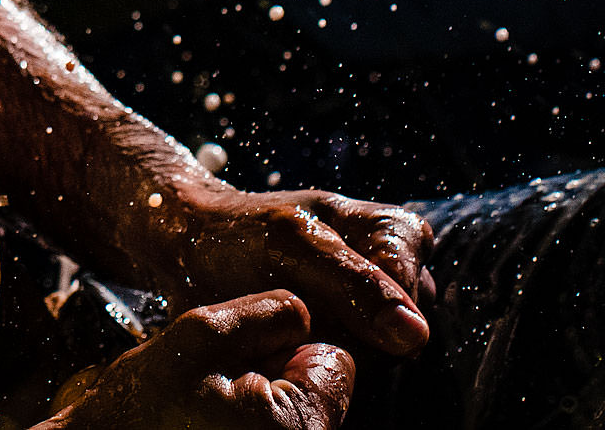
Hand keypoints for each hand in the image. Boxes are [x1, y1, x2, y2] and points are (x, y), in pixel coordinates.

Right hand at [45, 291, 353, 429]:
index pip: (334, 363)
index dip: (284, 346)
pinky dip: (244, 424)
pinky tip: (204, 428)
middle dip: (274, 376)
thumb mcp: (203, 334)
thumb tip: (303, 317)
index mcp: (298, 428)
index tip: (238, 360)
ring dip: (258, 403)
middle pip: (316, 394)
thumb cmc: (140, 411)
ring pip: (292, 417)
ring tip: (205, 410)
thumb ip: (267, 314)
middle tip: (215, 386)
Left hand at [159, 183, 432, 356]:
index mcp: (390, 233)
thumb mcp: (291, 244)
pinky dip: (314, 363)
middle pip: (397, 336)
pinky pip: (348, 371)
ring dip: (329, 352)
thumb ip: (355, 283)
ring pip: (375, 359)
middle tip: (295, 314)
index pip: (411, 300)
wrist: (189, 248)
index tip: (319, 301)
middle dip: (347, 337)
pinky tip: (284, 344)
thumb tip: (415, 336)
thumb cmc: (238, 235)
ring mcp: (366, 310)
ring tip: (286, 325)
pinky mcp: (343, 340)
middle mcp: (388, 274)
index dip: (368, 314)